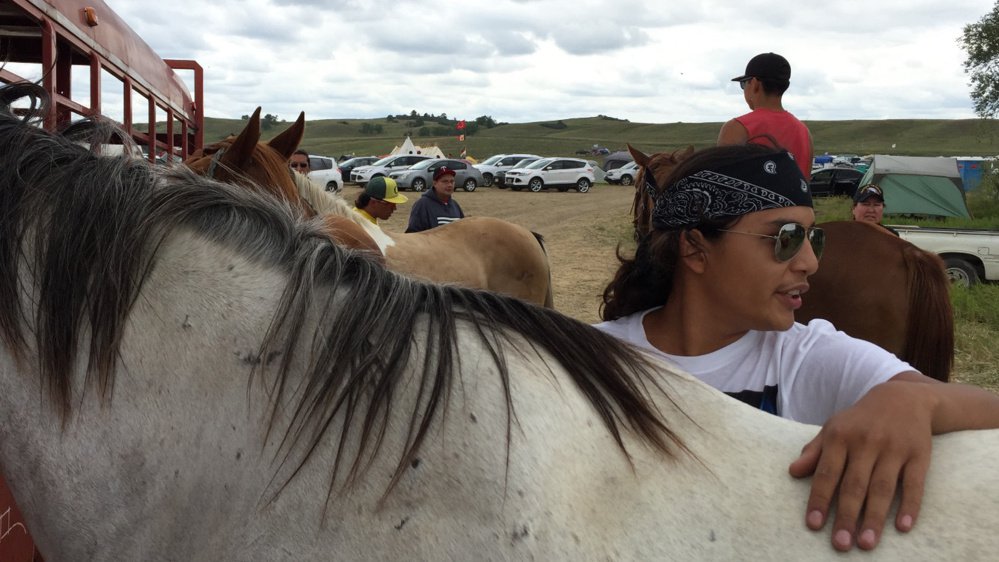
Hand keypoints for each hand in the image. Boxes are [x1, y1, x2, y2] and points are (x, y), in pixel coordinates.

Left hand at [788, 381, 931, 550]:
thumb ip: (814, 451)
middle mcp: (866, 442)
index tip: (813, 525)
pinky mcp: (919, 454)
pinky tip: (903, 527)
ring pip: (883, 488)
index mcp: (840, 437)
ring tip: (867, 544)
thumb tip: (793, 472)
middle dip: (846, 516)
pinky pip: (914, 483)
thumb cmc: (860, 420)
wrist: (903, 397)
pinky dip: (910, 505)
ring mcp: (894, 448)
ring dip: (874, 518)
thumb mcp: (834, 428)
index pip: (827, 473)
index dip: (819, 499)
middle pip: (854, 485)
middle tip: (840, 544)